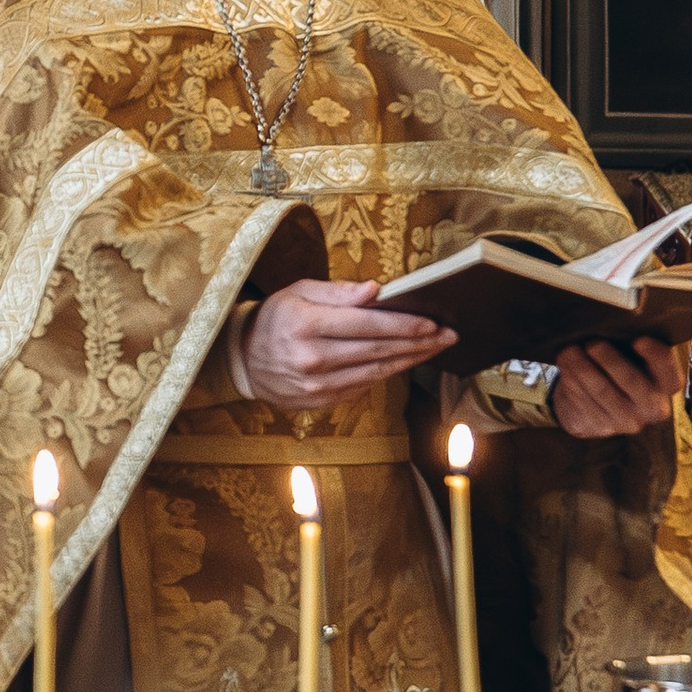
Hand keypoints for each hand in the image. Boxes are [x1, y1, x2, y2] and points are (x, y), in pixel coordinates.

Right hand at [238, 279, 454, 403]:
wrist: (243, 359)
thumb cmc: (275, 318)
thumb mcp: (298, 292)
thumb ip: (337, 292)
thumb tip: (375, 291)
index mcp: (305, 325)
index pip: (366, 325)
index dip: (403, 324)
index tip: (432, 321)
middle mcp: (312, 358)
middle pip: (378, 350)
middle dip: (418, 342)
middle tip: (448, 335)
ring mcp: (317, 385)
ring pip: (376, 372)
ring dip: (410, 360)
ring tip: (435, 348)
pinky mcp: (321, 401)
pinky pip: (363, 386)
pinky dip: (387, 373)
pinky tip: (405, 361)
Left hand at [552, 334, 680, 439]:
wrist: (600, 403)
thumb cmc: (622, 367)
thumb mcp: (634, 357)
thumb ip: (634, 344)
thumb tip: (617, 322)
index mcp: (667, 385)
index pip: (670, 373)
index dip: (656, 357)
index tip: (639, 340)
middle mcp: (652, 407)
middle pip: (632, 382)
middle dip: (610, 361)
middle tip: (593, 343)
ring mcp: (626, 421)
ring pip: (603, 393)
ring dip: (583, 370)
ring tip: (568, 352)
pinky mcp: (600, 426)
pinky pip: (584, 402)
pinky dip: (572, 382)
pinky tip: (566, 368)